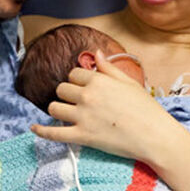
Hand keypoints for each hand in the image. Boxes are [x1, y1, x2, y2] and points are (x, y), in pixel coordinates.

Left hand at [33, 50, 178, 160]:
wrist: (155, 137)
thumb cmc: (146, 109)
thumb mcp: (129, 83)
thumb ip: (109, 68)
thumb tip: (96, 54)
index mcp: (99, 81)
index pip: (74, 74)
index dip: (77, 80)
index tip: (83, 87)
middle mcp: (87, 96)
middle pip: (61, 89)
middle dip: (66, 94)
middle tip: (76, 101)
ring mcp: (83, 117)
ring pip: (55, 108)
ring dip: (57, 109)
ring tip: (64, 113)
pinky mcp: (82, 137)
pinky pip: (54, 133)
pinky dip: (41, 131)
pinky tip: (34, 128)